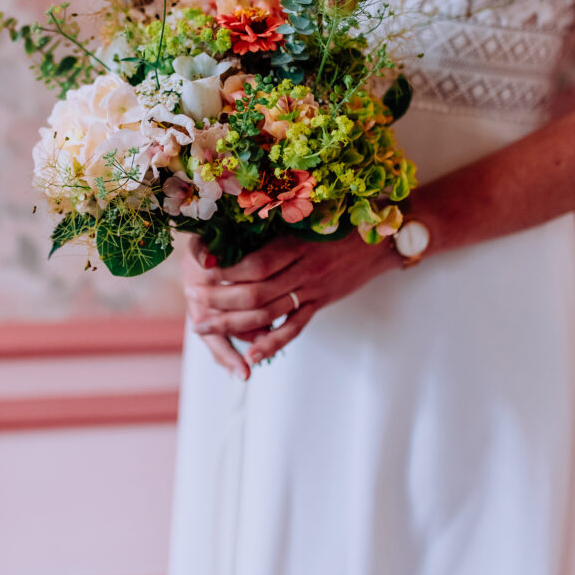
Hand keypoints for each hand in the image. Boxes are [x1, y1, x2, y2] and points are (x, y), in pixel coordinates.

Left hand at [185, 231, 399, 367]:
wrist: (382, 239)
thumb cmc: (340, 221)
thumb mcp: (306, 218)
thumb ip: (274, 228)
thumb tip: (233, 229)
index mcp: (297, 244)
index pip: (255, 264)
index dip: (224, 271)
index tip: (197, 271)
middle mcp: (304, 270)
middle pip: (255, 292)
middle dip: (218, 299)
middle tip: (191, 300)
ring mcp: (313, 291)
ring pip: (268, 314)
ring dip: (232, 324)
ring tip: (204, 327)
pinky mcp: (320, 304)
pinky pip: (294, 329)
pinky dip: (272, 343)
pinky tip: (251, 356)